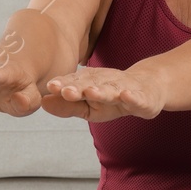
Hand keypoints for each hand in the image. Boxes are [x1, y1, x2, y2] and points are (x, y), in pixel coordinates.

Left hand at [40, 67, 164, 120]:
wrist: (148, 89)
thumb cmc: (113, 99)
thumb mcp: (88, 107)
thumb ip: (67, 106)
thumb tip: (43, 102)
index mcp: (90, 83)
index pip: (75, 84)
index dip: (64, 85)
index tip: (50, 87)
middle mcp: (106, 82)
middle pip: (91, 84)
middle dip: (78, 87)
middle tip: (64, 90)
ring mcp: (125, 89)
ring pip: (112, 90)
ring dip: (101, 91)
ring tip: (90, 92)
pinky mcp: (142, 99)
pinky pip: (137, 98)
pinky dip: (132, 96)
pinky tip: (126, 95)